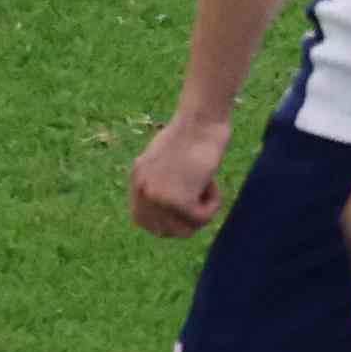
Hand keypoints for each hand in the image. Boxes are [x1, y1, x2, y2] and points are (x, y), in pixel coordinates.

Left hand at [129, 107, 233, 240]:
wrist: (202, 119)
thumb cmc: (194, 133)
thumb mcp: (167, 160)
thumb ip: (163, 182)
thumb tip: (171, 211)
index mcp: (137, 179)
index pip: (143, 221)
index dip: (167, 222)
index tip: (186, 209)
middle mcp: (142, 189)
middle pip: (163, 231)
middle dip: (186, 222)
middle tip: (200, 198)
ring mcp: (157, 196)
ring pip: (185, 230)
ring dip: (201, 212)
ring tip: (205, 184)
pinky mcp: (178, 201)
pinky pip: (203, 219)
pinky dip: (213, 203)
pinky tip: (210, 180)